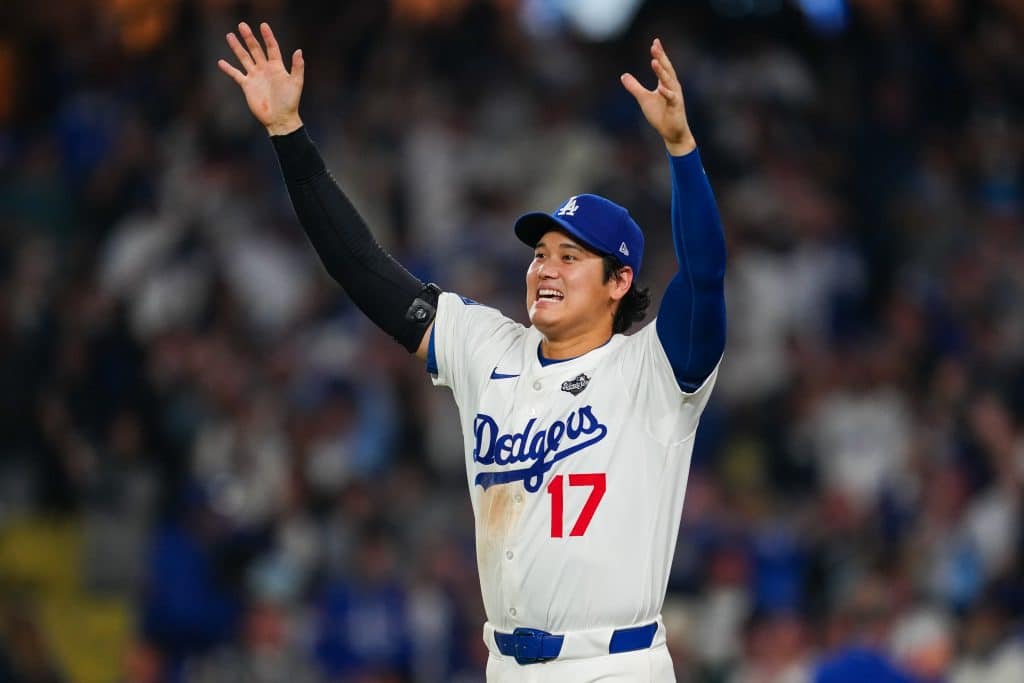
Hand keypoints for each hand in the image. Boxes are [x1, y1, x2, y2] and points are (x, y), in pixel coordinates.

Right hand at [218, 22, 304, 135]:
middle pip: (255, 49)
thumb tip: (299, 51)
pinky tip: (220, 62)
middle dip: (249, 37)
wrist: (280, 119)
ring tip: (230, 35)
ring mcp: (255, 76)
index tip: (263, 26)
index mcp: (277, 67)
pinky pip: (236, 75)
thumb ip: (297, 67)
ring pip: (244, 58)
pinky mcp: (247, 86)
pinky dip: (228, 69)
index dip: (268, 37)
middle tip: (242, 25)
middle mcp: (265, 69)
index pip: (272, 48)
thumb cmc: (290, 102)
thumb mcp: (296, 83)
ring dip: (237, 47)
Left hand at [620, 38, 695, 155]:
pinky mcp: (676, 107)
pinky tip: (660, 88)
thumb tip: (623, 75)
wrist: (672, 132)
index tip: (655, 42)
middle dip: (661, 57)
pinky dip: (666, 93)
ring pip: (668, 81)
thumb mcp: (644, 99)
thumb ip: (634, 87)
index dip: (659, 54)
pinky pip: (671, 98)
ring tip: (654, 61)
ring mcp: (675, 96)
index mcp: (665, 83)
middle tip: (655, 45)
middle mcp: (672, 86)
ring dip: (662, 72)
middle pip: (666, 69)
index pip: (662, 66)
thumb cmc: (661, 115)